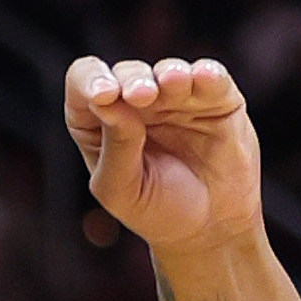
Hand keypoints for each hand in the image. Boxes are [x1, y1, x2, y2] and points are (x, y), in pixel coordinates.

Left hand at [64, 55, 260, 255]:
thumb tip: (108, 100)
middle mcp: (136, 102)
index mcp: (100, 120)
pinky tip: (203, 77)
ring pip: (168, 70)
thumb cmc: (155, 210)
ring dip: (169, 73)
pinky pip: (211, 76)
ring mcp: (177, 96)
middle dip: (132, 80)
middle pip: (127, 73)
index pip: (84, 83)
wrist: (209, 229)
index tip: (102, 96)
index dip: (90, 80)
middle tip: (141, 95)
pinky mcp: (216, 98)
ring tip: (172, 83)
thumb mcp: (122, 190)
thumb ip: (114, 146)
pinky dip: (207, 74)